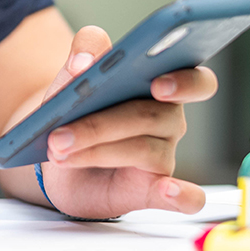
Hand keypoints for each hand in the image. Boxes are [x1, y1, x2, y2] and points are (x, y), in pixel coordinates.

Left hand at [37, 26, 216, 218]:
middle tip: (59, 133)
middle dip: (98, 124)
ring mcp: (164, 155)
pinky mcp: (155, 189)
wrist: (55, 155)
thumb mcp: (71, 74)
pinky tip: (169, 190)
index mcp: (158, 83)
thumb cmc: (74, 109)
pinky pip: (184, 197)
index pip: (194, 79)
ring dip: (94, 150)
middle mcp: (168, 118)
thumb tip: (83, 62)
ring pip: (142, 149)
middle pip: (148, 116)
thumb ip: (83, 53)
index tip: (158, 85)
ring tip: (58, 151)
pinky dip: (182, 195)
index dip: (184, 81)